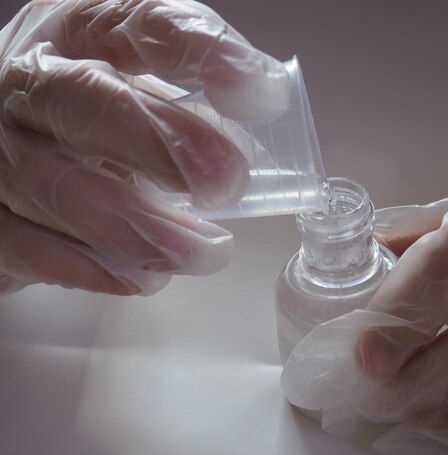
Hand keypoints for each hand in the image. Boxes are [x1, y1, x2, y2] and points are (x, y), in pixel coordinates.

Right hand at [0, 0, 288, 294]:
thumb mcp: (136, 92)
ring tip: (203, 251)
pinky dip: (94, 267)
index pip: (136, 21)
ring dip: (139, 226)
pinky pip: (28, 246)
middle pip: (84, 101)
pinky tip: (145, 277)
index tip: (262, 94)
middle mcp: (26, 81)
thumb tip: (250, 160)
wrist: (7, 146)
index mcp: (75, 32)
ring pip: (56, 184)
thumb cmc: (89, 116)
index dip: (203, 53)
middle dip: (161, 143)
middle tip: (226, 181)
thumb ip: (188, 115)